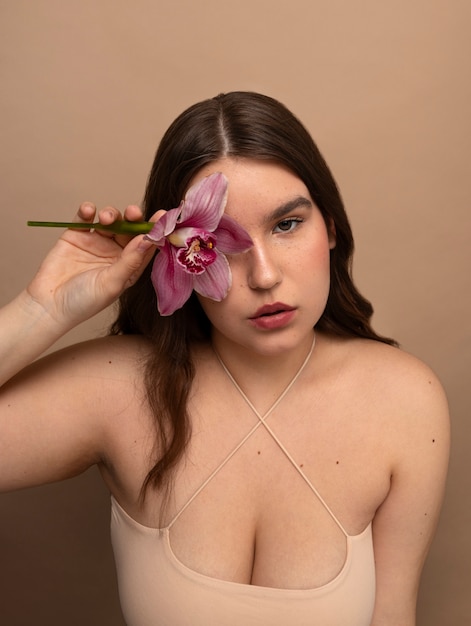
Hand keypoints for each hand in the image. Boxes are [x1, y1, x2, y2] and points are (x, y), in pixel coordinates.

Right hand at [26, 202, 161, 328]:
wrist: (49, 305)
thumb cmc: (84, 301)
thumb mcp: (112, 282)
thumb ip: (130, 260)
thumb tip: (149, 238)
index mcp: (129, 266)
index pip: (146, 245)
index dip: (155, 231)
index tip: (163, 216)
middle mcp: (115, 253)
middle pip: (129, 229)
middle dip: (133, 218)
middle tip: (132, 213)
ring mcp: (95, 243)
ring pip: (110, 221)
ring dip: (111, 214)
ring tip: (106, 218)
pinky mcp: (76, 236)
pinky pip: (84, 218)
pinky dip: (87, 211)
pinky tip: (88, 211)